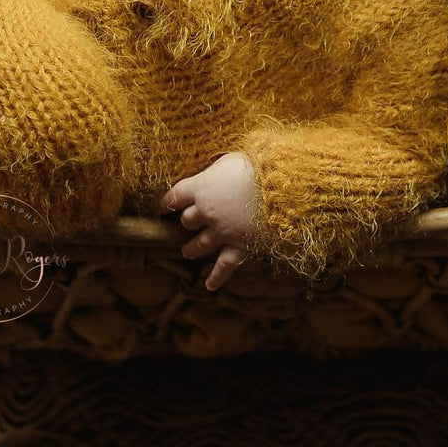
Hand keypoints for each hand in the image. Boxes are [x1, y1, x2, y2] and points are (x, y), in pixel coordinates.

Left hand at [161, 152, 256, 291]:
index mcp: (201, 187)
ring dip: (192, 248)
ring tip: (188, 251)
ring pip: (199, 245)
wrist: (283, 184)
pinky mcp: (239, 246)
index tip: (164, 207)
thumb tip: (211, 174)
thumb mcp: (230, 160)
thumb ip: (215, 171)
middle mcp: (207, 212)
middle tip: (187, 224)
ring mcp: (222, 231)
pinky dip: (216, 277)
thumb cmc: (257, 165)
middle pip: (187, 221)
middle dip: (187, 222)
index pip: (175, 197)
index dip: (168, 202)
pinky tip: (209, 286)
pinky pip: (224, 266)